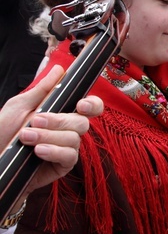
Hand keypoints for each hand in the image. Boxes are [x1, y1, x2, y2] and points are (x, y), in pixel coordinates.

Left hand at [0, 65, 98, 201]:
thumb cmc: (2, 133)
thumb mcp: (19, 107)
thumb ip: (42, 89)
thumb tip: (60, 69)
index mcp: (61, 113)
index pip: (90, 107)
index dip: (92, 105)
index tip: (81, 105)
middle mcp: (67, 129)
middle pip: (82, 122)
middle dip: (58, 121)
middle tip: (35, 121)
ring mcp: (66, 147)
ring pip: (74, 138)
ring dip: (48, 136)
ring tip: (26, 138)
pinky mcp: (63, 164)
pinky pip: (70, 155)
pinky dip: (54, 151)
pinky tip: (38, 152)